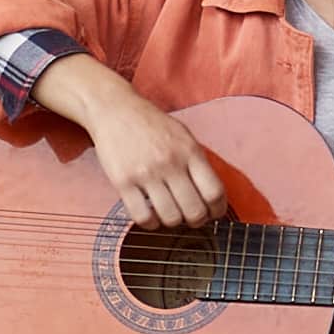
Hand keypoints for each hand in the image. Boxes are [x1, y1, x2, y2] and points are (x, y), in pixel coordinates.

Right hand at [54, 61, 226, 228]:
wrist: (115, 110)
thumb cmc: (152, 125)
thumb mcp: (184, 136)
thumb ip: (198, 163)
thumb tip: (214, 197)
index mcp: (190, 151)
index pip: (214, 192)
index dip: (218, 210)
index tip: (214, 213)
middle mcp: (170, 162)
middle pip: (194, 211)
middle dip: (197, 221)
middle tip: (192, 218)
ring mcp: (145, 173)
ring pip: (170, 218)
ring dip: (174, 222)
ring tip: (171, 214)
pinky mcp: (123, 182)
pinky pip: (142, 217)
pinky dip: (151, 223)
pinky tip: (152, 216)